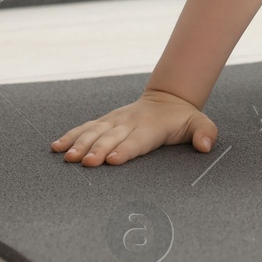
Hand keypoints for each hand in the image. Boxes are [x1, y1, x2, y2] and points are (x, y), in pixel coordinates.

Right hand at [51, 87, 217, 165]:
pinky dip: (70, 136)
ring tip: (67, 157)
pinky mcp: (104, 122)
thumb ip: (205, 133)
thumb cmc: (182, 119)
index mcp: (151, 127)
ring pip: (95, 132)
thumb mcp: (199, 123)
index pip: (137, 140)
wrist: (167, 99)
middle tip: (86, 162)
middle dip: (98, 149)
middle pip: (112, 137)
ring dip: (80, 144)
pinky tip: (56, 146)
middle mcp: (130, 123)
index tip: (112, 159)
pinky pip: (85, 128)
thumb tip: (206, 146)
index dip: (125, 149)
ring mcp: (115, 121)